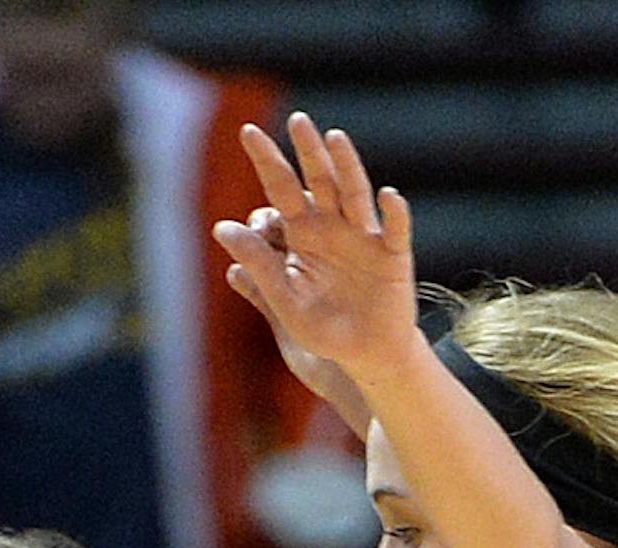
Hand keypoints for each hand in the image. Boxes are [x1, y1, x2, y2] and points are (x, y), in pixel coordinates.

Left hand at [214, 114, 418, 392]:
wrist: (366, 357)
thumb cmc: (324, 331)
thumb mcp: (284, 302)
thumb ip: (258, 265)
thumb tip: (221, 228)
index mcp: (303, 234)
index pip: (281, 189)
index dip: (266, 161)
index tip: (248, 132)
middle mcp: (333, 226)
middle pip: (319, 180)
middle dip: (308, 151)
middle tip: (297, 120)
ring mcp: (365, 236)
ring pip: (355, 193)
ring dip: (346, 166)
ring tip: (333, 140)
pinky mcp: (394, 254)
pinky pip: (396, 230)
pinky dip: (394, 213)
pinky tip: (387, 197)